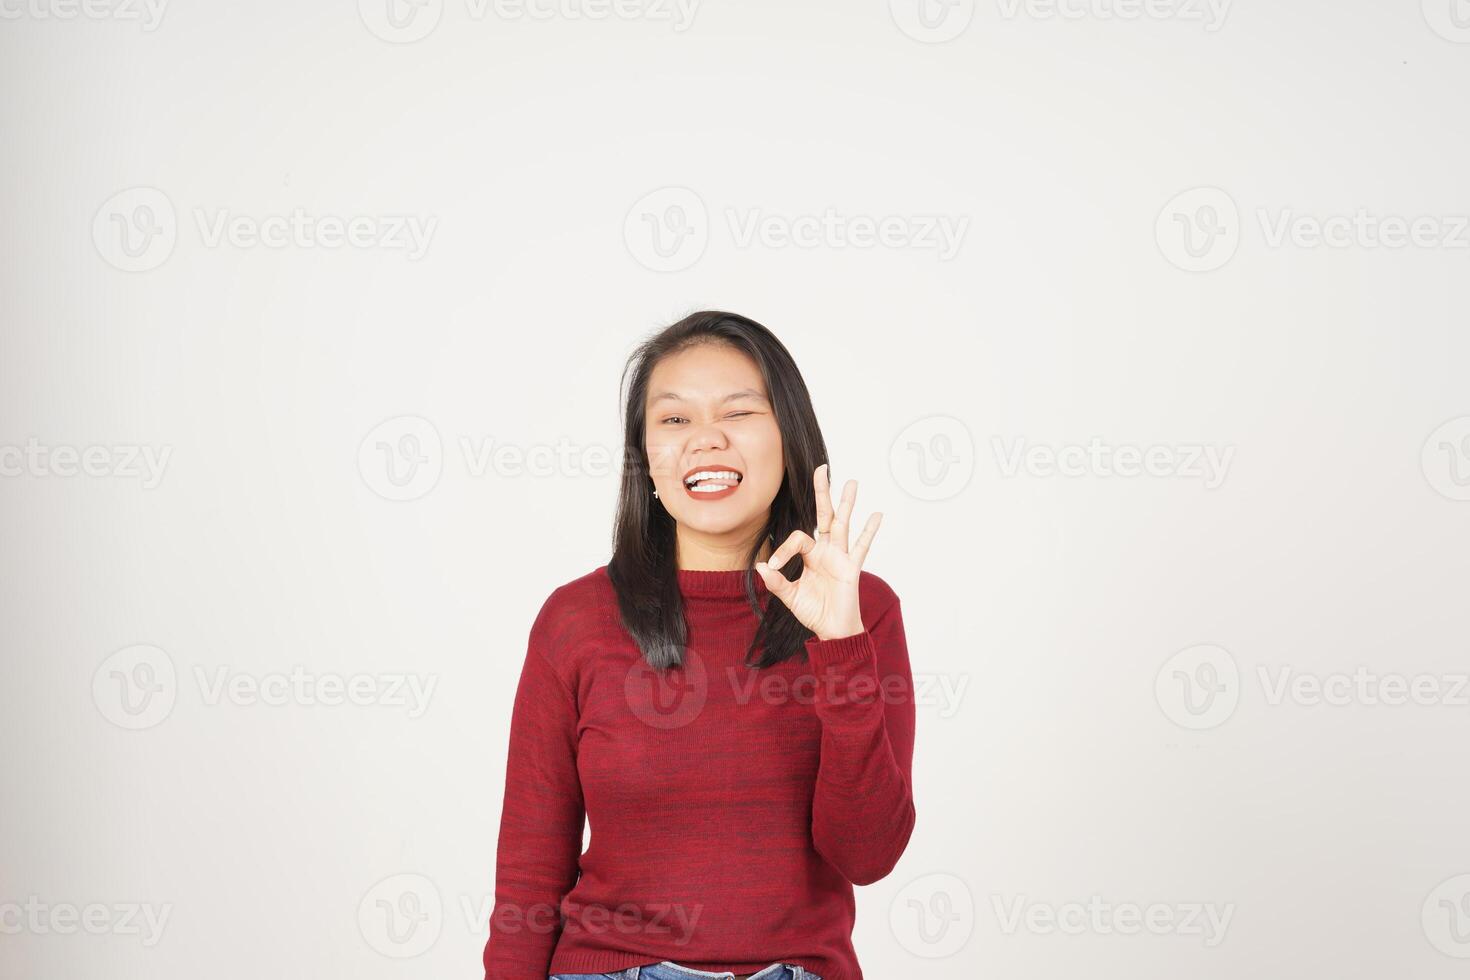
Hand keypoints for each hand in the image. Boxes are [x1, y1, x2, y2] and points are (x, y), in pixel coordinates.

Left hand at [755, 463, 881, 641]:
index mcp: (811, 555)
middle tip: (822, 469)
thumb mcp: (790, 596)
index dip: (784, 549)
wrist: (832, 630)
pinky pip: (861, 546)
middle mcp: (827, 551)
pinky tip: (877, 514)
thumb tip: (761, 566)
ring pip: (843, 524)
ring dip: (847, 503)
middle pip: (824, 515)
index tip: (775, 566)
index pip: (797, 538)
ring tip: (851, 482)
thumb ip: (776, 582)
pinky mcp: (851, 568)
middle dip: (822, 493)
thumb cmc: (814, 611)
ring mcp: (841, 557)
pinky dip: (870, 530)